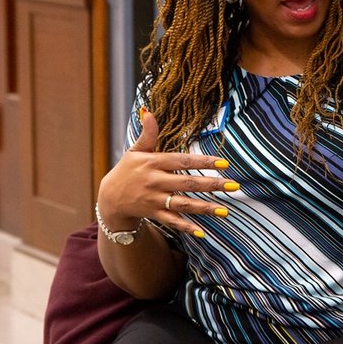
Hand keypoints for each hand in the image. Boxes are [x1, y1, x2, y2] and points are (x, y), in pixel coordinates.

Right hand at [95, 109, 236, 236]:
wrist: (109, 199)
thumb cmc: (127, 170)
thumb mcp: (135, 150)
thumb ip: (147, 134)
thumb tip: (148, 111)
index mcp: (153, 163)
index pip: (182, 161)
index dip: (202, 161)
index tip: (223, 163)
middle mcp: (155, 182)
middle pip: (187, 183)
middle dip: (211, 185)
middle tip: (234, 185)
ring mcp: (155, 200)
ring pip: (183, 204)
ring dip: (205, 208)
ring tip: (225, 210)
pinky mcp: (154, 214)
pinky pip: (172, 221)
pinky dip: (186, 227)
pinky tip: (203, 232)